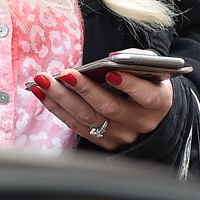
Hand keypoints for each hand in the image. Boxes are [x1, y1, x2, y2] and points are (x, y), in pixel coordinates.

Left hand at [28, 65, 173, 149]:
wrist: (152, 113)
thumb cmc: (147, 81)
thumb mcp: (150, 67)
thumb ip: (136, 59)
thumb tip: (113, 58)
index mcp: (158, 102)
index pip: (145, 96)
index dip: (129, 85)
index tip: (110, 73)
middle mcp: (141, 123)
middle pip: (110, 108)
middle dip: (85, 90)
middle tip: (65, 73)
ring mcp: (122, 136)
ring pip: (89, 119)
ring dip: (62, 99)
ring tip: (43, 80)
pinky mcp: (104, 142)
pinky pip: (77, 126)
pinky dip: (57, 108)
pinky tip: (41, 92)